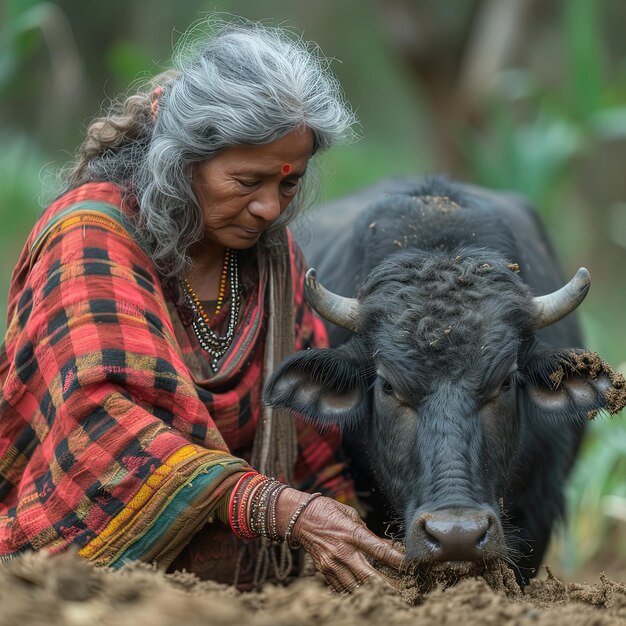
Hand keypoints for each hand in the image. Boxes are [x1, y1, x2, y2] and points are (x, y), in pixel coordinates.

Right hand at [275, 488, 403, 592]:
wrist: (299, 517)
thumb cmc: (327, 511)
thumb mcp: (350, 514)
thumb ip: (367, 532)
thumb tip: (384, 546)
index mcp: (352, 533)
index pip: (379, 550)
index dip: (396, 560)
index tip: (409, 566)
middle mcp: (343, 550)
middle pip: (369, 576)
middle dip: (386, 586)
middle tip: (400, 592)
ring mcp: (332, 563)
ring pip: (355, 587)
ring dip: (369, 591)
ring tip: (382, 593)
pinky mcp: (323, 570)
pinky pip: (341, 587)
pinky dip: (352, 590)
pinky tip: (359, 588)